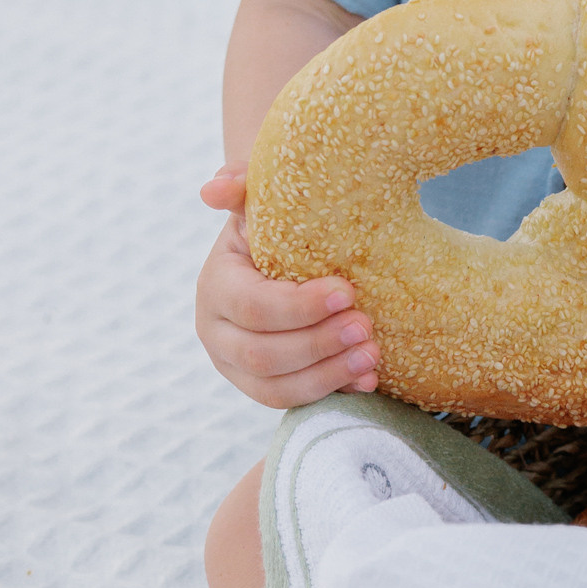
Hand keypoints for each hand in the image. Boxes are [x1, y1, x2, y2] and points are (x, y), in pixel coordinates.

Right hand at [195, 164, 380, 408]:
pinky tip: (367, 379)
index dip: (300, 306)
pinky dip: (331, 393)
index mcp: (216, 285)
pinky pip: (292, 402)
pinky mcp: (262, 386)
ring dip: (328, 375)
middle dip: (318, 344)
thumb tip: (214, 189)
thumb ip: (242, 185)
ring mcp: (235, 367)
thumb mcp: (261, 202)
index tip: (348, 292)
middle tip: (366, 327)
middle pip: (263, 354)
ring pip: (275, 389)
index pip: (252, 307)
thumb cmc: (278, 224)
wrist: (285, 252)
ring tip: (372, 354)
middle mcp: (217, 333)